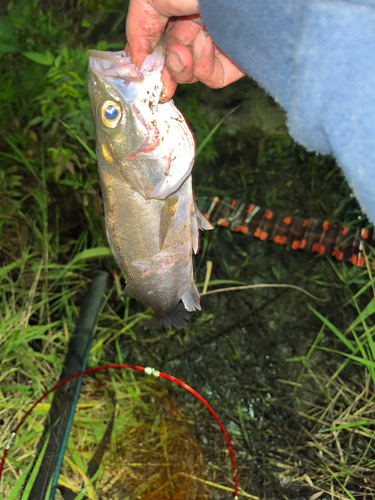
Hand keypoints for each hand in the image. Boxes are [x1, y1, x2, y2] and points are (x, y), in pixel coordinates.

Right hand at [126, 0, 245, 100]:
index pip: (159, 47)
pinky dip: (204, 69)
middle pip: (175, 65)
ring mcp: (217, 43)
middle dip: (167, 69)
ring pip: (193, 75)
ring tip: (189, 45)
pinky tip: (205, 43)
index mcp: (175, 9)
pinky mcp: (237, 57)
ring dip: (183, 68)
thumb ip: (140, 31)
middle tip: (168, 62)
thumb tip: (137, 64)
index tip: (143, 76)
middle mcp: (196, 25)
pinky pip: (215, 79)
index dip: (150, 64)